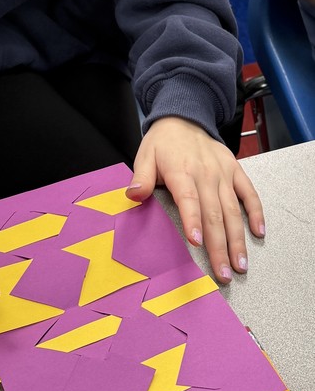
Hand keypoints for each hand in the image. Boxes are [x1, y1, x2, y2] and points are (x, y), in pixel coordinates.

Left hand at [126, 117, 264, 282]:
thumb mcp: (145, 156)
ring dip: (238, 239)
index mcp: (182, 171)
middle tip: (224, 273)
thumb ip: (141, 178)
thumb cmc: (163, 143)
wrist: (184, 117)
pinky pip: (249, 193)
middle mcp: (206, 174)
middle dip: (220, 247)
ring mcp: (223, 173)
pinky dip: (256, 212)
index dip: (193, 221)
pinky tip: (258, 233)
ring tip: (241, 264)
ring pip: (233, 210)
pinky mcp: (235, 170)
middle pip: (214, 214)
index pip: (189, 199)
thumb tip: (133, 195)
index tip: (197, 243)